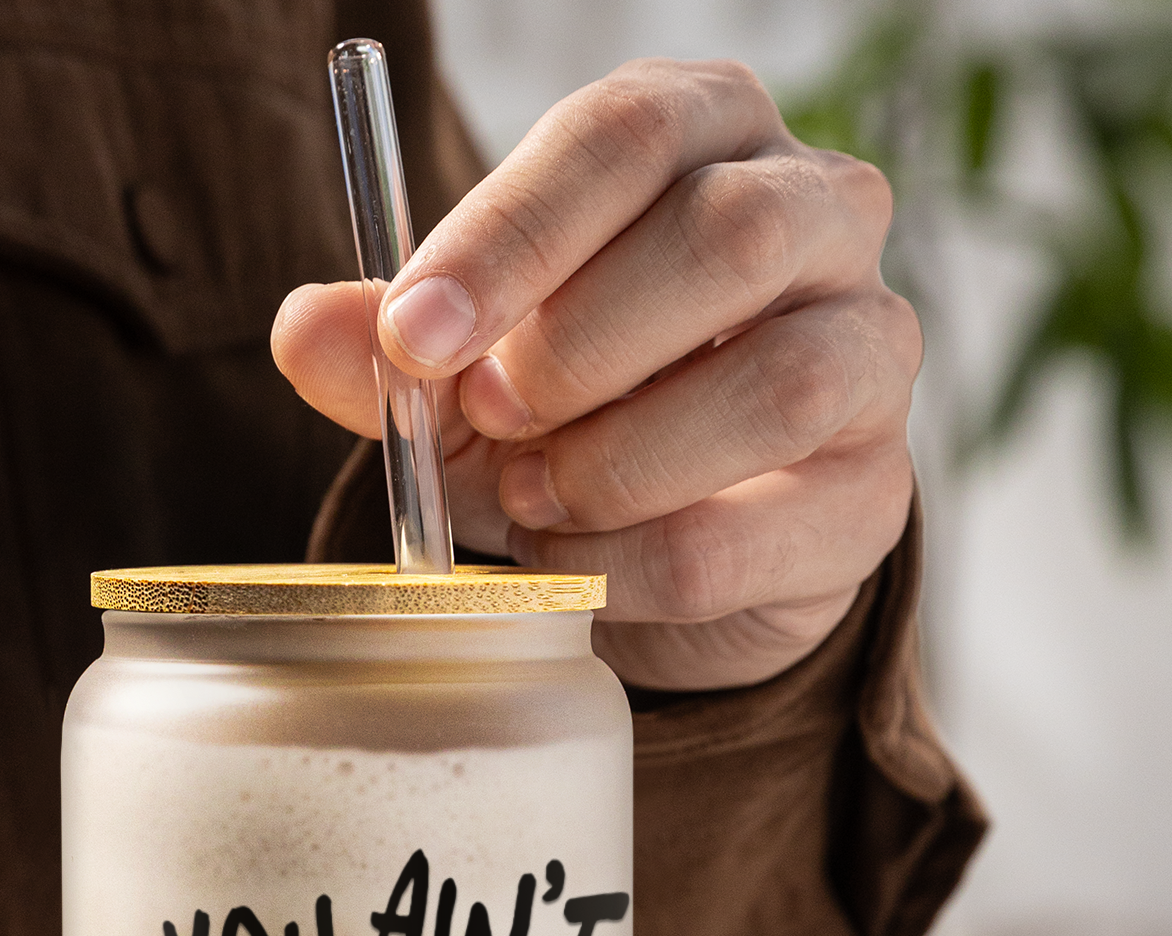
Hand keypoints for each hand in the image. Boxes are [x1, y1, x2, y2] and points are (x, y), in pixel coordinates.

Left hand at [274, 60, 918, 691]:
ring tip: (530, 499)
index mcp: (704, 135)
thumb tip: (300, 329)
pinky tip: (578, 566)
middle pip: (730, 235)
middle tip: (489, 419)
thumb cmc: (569, 419)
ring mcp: (869, 355)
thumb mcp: (461, 374)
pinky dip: (634, 564)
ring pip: (778, 385)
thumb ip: (388, 350)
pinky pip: (755, 533)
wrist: (665, 556)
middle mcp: (818, 216)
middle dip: (579, 344)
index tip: (416, 333)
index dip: (513, 235)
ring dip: (618, 462)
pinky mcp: (871, 496)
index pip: (625, 134)